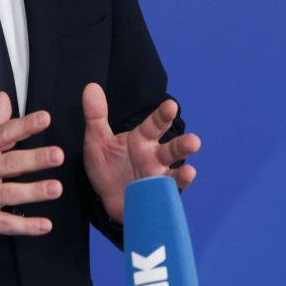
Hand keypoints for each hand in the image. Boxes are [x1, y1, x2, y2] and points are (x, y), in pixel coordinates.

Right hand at [0, 92, 64, 241]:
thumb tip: (5, 97)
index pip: (3, 134)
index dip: (24, 125)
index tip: (45, 118)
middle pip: (8, 163)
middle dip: (34, 159)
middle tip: (58, 155)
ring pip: (7, 193)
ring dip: (32, 192)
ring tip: (56, 188)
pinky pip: (3, 223)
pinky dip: (24, 226)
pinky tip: (44, 225)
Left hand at [82, 83, 200, 222]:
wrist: (104, 199)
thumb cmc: (106, 166)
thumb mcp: (97, 140)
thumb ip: (96, 115)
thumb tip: (91, 86)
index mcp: (141, 139)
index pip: (155, 124)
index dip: (163, 115)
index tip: (171, 105)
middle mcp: (154, 157)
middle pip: (172, 149)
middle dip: (183, 145)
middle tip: (195, 141)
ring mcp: (157, 177)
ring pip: (174, 173)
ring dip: (184, 173)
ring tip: (190, 171)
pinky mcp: (156, 197)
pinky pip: (168, 194)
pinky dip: (174, 194)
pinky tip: (179, 193)